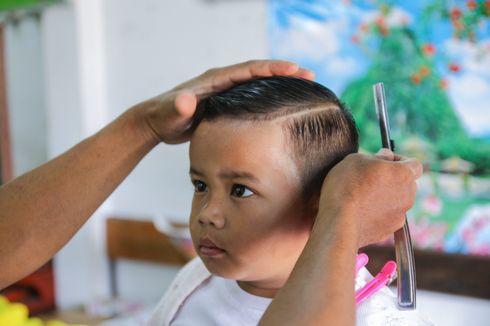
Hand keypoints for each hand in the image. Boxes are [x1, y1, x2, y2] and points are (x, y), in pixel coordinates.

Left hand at [134, 60, 313, 144]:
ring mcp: (225, 91)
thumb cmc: (163, 118)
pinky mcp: (225, 103)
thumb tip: (187, 101)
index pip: (249, 70)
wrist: (156, 122)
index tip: (295, 70)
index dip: (273, 68)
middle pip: (260, 73)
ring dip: (281, 84)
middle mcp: (223, 81)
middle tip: (310, 76)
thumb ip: (177, 109)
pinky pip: (253, 97)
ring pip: (259, 84)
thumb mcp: (169, 114)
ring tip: (305, 89)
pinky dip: (270, 97)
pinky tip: (282, 106)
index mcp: (215, 79)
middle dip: (285, 73)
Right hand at [317, 149, 422, 247]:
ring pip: (397, 202)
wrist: (338, 222)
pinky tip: (359, 211)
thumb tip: (385, 156)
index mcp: (403, 175)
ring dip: (384, 197)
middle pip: (406, 184)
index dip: (400, 160)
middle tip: (370, 177)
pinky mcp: (388, 231)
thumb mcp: (356, 159)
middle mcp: (408, 196)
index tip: (384, 160)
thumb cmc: (346, 185)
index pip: (414, 164)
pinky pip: (386, 217)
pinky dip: (377, 213)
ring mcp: (400, 216)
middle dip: (392, 179)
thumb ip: (377, 156)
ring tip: (361, 196)